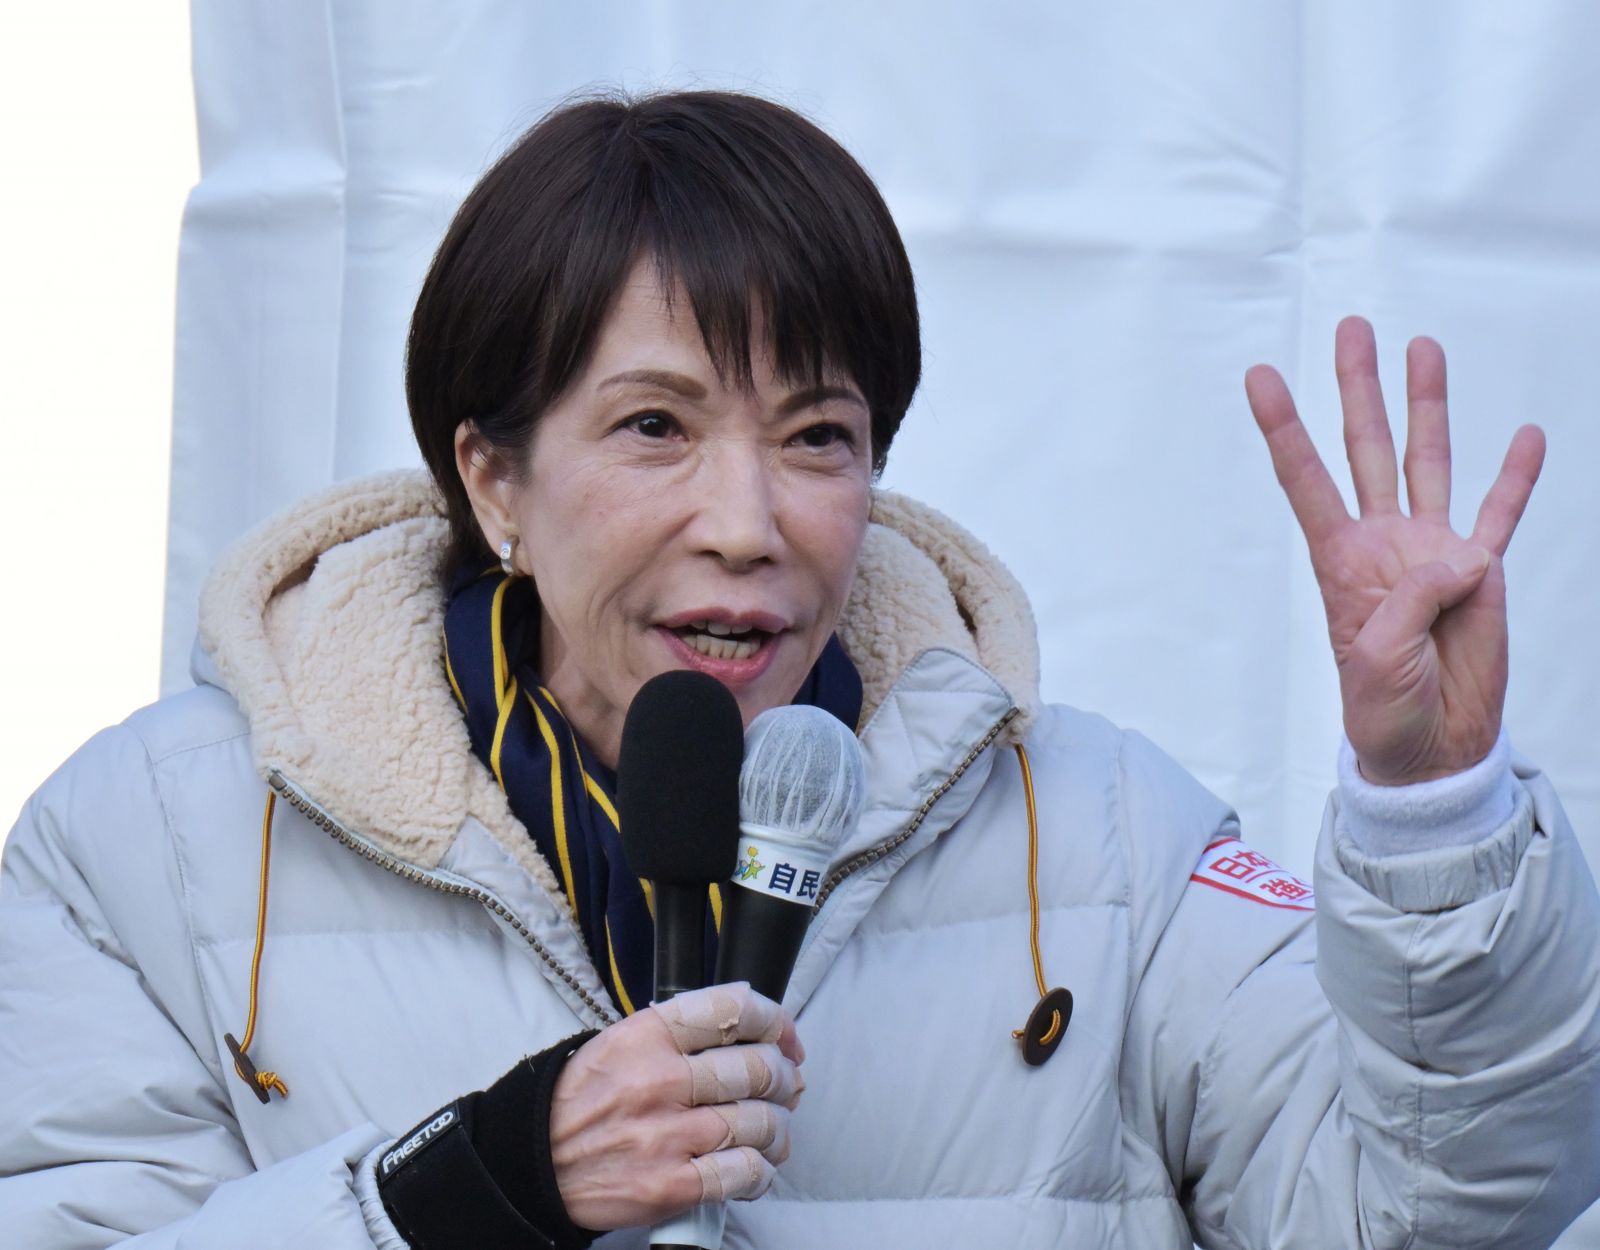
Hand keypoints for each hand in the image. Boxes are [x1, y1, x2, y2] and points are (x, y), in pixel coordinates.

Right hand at [549, 982, 803, 1230]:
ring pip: (759, 1122)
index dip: (774, 1020)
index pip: (732, 1010)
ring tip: (772, 1131)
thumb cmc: (581, 1102)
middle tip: (784, 1086)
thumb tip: (752, 1030)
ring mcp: (667, 1135)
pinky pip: (743, 1172)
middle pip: (756, 1068)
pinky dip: (761, 1170)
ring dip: (778, 1127)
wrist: (533, 1163)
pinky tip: (755, 1165)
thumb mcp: (620, 1043)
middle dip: (784, 1077)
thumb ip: (682, 1032)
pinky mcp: (670, 1185)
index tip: (783, 1037)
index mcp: (647, 1036)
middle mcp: (660, 1080)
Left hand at [1245, 316, 1544, 784]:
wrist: (1431, 747)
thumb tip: (1460, 556)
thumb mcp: (1377, 659)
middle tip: (1352, 330)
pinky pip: (1500, 515)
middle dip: (1359, 389)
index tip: (1260, 377)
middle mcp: (1384, 542)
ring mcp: (1433, 551)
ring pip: (1429, 461)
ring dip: (1427, 406)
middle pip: (1367, 448)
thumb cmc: (1384, 709)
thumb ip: (1412, 601)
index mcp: (1341, 562)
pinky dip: (1514, 477)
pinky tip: (1523, 435)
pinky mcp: (1480, 573)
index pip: (1306, 480)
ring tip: (1423, 349)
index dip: (1284, 429)